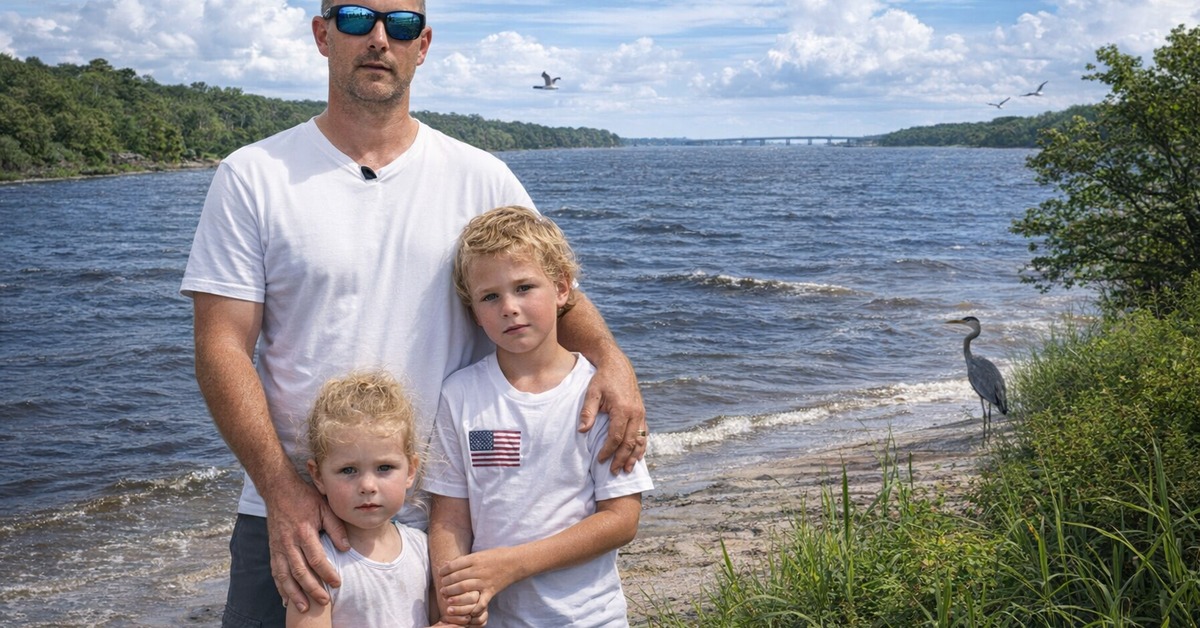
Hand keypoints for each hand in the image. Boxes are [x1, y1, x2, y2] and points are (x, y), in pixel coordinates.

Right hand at [265, 477, 348, 612]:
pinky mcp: (273, 549)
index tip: (337, 583)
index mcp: (303, 532)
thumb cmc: (304, 498)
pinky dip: (281, 587)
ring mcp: (278, 547)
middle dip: (312, 589)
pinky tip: (286, 598)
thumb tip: (346, 548)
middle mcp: (288, 542)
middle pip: (300, 572)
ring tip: (304, 608)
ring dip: (294, 594)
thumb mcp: (325, 507)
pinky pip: (276, 572)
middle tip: (324, 601)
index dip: (327, 573)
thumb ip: (336, 528)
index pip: (316, 558)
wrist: (278, 489)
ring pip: (285, 576)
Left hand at [437, 547, 519, 619]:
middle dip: (446, 583)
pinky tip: (466, 610)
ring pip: (464, 588)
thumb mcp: (480, 554)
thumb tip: (446, 563)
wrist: (517, 562)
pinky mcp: (492, 590)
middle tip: (441, 588)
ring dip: (453, 593)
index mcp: (475, 559)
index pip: (454, 565)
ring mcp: (485, 581)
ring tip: (446, 596)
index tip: (440, 573)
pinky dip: (473, 607)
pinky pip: (481, 601)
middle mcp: (479, 570)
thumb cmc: (497, 556)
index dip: (444, 570)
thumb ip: (464, 559)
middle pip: (457, 577)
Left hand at [580, 354, 646, 472]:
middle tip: (614, 472)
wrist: (617, 365)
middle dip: (621, 458)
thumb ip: (587, 412)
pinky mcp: (642, 413)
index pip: (616, 437)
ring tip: (627, 469)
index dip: (608, 451)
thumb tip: (582, 431)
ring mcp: (641, 413)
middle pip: (630, 442)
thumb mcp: (591, 393)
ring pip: (640, 440)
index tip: (600, 460)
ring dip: (634, 456)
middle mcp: (635, 413)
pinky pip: (644, 433)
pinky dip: (641, 446)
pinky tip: (637, 456)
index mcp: (622, 409)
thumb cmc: (602, 379)